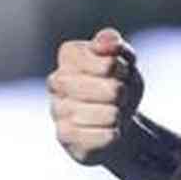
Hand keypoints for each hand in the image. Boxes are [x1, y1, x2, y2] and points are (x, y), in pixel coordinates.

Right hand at [48, 28, 143, 165]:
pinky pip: (97, 137)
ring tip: (114, 113)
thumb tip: (104, 42)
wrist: (114, 119)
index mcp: (70, 55)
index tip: (120, 71)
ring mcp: (58, 109)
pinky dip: (111, 134)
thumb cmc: (117, 83)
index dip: (122, 71)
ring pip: (105, 114)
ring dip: (117, 115)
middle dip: (122, 94)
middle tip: (120, 95)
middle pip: (110, 90)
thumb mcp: (123, 59)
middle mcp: (57, 81)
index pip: (109, 64)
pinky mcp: (64, 136)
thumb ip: (114, 43)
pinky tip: (110, 131)